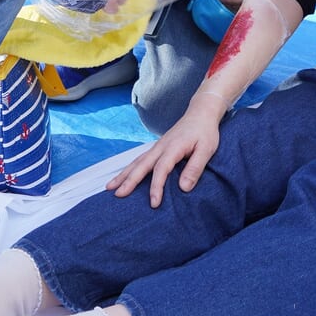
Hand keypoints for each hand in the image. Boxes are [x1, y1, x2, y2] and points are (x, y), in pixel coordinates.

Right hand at [106, 94, 225, 206]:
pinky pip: (139, 159)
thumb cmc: (205, 132)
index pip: (161, 170)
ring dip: (123, 174)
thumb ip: (195, 168)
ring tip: (109, 187)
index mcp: (173, 148)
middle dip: (129, 180)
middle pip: (141, 165)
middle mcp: (161, 147)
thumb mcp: (206, 150)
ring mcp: (157, 147)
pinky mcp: (157, 148)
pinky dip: (129, 168)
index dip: (156, 187)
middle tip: (118, 194)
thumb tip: (184, 188)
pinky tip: (123, 176)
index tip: (154, 203)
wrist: (200, 113)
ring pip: (137, 162)